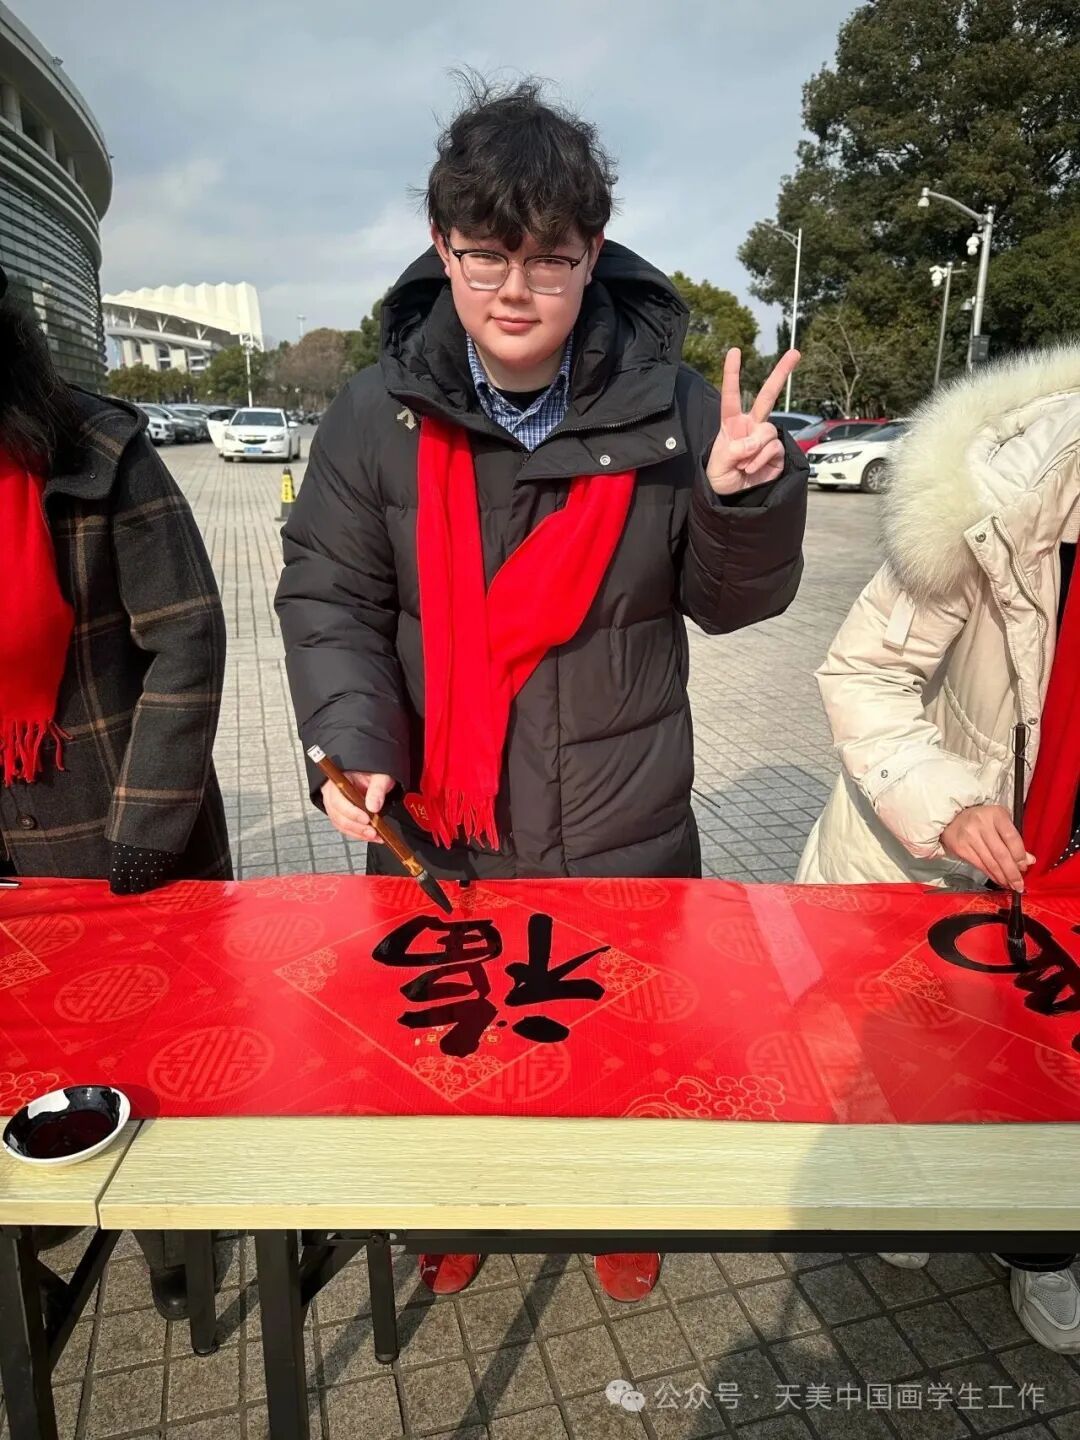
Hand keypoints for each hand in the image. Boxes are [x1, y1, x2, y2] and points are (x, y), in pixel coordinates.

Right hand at [321, 771, 395, 843]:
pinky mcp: (340, 814)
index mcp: (338, 780)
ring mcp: (334, 805)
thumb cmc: (373, 773)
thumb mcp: (379, 777)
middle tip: (373, 831)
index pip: (338, 799)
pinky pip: (345, 827)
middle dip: (356, 826)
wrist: (371, 776)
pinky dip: (357, 834)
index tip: (366, 818)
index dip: (351, 812)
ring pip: (340, 824)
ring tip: (374, 835)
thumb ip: (377, 790)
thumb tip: (373, 807)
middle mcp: (331, 794)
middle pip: (337, 815)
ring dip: (358, 833)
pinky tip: (370, 835)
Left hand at [706, 348, 800, 495]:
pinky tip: (753, 470)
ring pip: (768, 431)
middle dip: (781, 373)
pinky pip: (774, 448)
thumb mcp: (717, 465)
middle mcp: (751, 426)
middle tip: (795, 352)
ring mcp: (766, 438)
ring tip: (744, 465)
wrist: (735, 497)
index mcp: (732, 423)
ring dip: (755, 450)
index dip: (732, 374)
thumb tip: (753, 443)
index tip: (735, 351)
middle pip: (767, 396)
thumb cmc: (720, 477)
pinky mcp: (777, 452)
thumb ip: (733, 451)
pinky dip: (762, 460)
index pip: (731, 396)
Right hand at [940, 804, 1034, 891]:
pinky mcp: (961, 848)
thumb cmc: (982, 820)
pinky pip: (980, 865)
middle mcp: (981, 825)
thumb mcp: (1001, 822)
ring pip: (990, 862)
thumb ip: (1014, 841)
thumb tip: (1029, 861)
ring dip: (1002, 877)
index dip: (1019, 856)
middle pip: (1001, 854)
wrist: (953, 818)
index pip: (1012, 838)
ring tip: (1010, 884)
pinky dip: (991, 875)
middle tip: (1019, 884)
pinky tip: (998, 879)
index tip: (1024, 867)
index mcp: (996, 815)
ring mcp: (969, 837)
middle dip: (1012, 873)